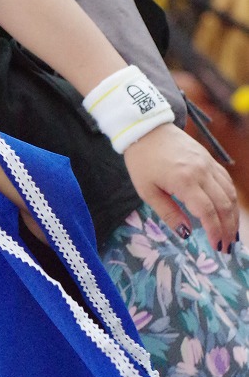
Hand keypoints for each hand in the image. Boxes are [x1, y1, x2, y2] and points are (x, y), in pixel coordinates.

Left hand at [123, 123, 238, 249]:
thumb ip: (168, 213)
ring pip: (229, 192)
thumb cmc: (142, 162)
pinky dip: (231, 198)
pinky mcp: (210, 159)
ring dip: (233, 215)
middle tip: (227, 247)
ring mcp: (208, 164)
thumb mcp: (147, 191)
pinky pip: (226, 181)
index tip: (216, 247)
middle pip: (223, 204)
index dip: (215, 231)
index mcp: (184, 181)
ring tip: (232, 233)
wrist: (146, 129)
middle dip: (228, 228)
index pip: (207, 211)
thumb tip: (186, 233)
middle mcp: (202, 172)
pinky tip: (229, 210)